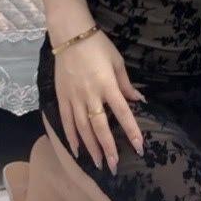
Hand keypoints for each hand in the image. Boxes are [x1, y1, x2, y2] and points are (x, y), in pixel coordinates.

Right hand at [53, 28, 145, 171]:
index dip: (131, 131)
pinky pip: (66, 121)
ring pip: (82, 128)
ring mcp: (74, 97)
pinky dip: (71, 137)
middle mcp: (90, 95)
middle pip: (100, 127)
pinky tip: (76, 149)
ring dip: (91, 147)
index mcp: (107, 85)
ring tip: (98, 163)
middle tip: (114, 165)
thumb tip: (139, 100)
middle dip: (108, 148)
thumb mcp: (117, 62)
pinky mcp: (62, 97)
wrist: (70, 35)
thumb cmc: (98, 46)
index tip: (139, 147)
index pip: (122, 113)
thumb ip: (126, 84)